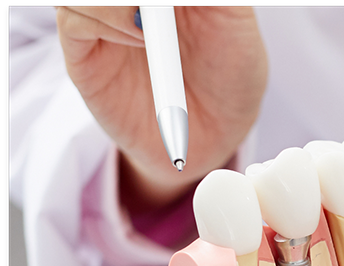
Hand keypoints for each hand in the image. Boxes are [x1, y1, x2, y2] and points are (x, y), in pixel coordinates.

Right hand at [56, 6, 266, 208]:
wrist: (214, 140)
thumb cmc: (231, 81)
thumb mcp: (233, 20)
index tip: (177, 4)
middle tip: (158, 11)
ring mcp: (102, 17)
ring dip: (117, 1)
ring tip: (153, 24)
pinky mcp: (83, 50)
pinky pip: (75, 19)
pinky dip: (104, 16)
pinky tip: (141, 34)